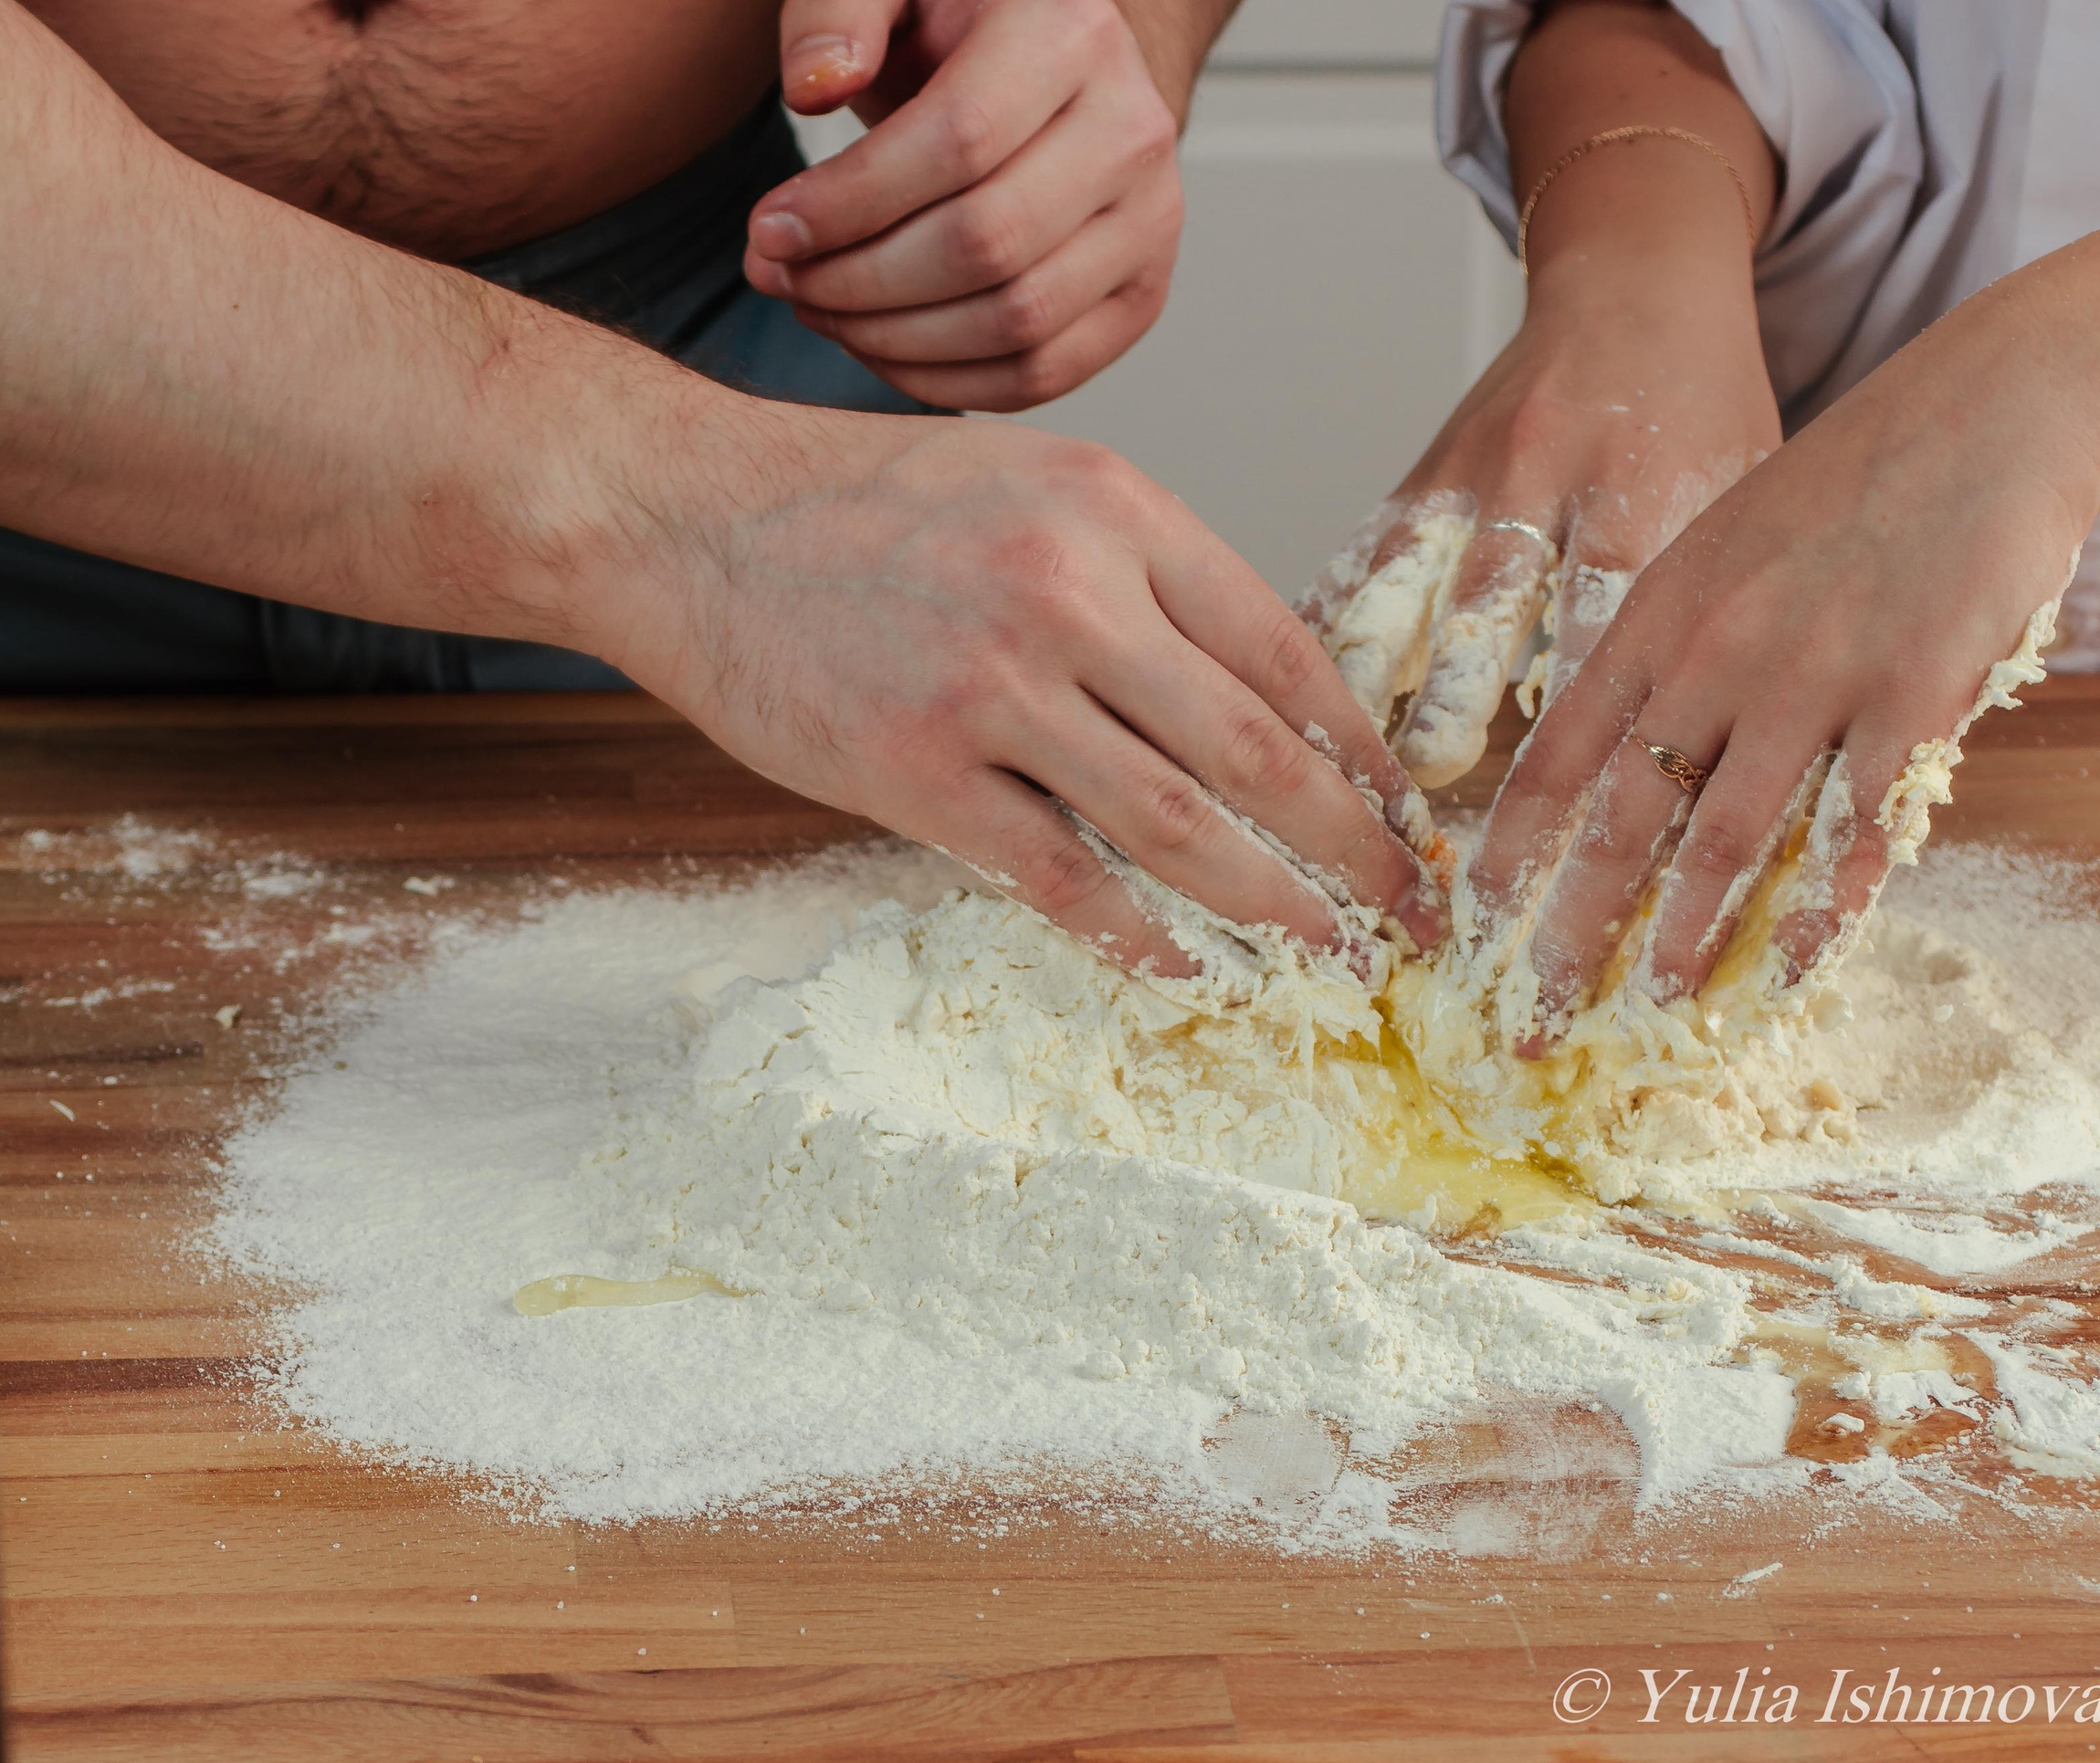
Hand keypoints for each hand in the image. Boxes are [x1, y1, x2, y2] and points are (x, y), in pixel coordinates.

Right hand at [610, 405, 1448, 975]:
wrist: (689, 514)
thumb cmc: (866, 502)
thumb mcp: (1034, 484)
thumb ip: (1144, 575)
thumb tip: (1255, 698)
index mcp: (1118, 512)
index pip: (1283, 647)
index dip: (1360, 745)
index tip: (1405, 810)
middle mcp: (1071, 594)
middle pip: (1254, 749)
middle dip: (1354, 845)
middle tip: (1410, 908)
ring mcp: (991, 688)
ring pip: (1175, 826)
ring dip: (1272, 905)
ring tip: (1333, 954)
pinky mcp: (914, 772)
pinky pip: (1057, 878)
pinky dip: (1134, 935)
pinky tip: (1188, 969)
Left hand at [743, 0, 1183, 411]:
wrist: (1054, 69)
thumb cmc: (958, 27)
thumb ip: (837, 10)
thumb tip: (813, 90)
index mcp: (1073, 33)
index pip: (959, 142)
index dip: (851, 202)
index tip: (769, 229)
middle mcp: (1133, 132)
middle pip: (987, 245)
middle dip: (859, 280)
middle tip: (780, 277)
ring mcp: (1150, 224)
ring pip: (1016, 322)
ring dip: (892, 339)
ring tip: (819, 309)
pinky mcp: (1140, 296)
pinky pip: (1041, 373)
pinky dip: (945, 380)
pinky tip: (877, 347)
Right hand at [1300, 258, 1778, 789]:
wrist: (1635, 283)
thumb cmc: (1703, 404)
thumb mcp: (1745, 484)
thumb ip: (1722, 587)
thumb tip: (1716, 723)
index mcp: (1643, 477)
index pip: (1606, 604)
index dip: (1582, 695)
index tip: (1564, 780)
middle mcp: (1547, 471)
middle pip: (1490, 592)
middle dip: (1455, 684)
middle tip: (1430, 768)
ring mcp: (1473, 468)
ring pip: (1407, 575)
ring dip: (1372, 666)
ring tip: (1340, 742)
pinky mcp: (1425, 472)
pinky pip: (1366, 555)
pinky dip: (1332, 621)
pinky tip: (1296, 681)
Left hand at [1468, 326, 2097, 1053]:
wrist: (1994, 407)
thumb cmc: (1852, 478)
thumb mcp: (1724, 539)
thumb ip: (1674, 639)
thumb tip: (1629, 740)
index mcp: (1658, 614)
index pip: (1559, 752)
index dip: (1515, 843)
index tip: (1473, 916)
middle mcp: (1717, 655)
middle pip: (1624, 819)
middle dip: (1572, 926)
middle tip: (1534, 1008)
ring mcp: (1814, 681)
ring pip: (1727, 840)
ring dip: (1682, 939)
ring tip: (1648, 1012)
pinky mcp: (1912, 702)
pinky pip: (1854, 833)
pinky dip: (1820, 913)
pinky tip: (1789, 973)